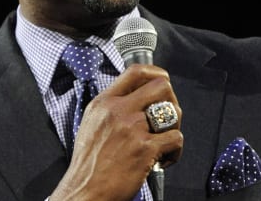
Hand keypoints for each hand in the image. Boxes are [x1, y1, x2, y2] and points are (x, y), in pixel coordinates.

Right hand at [50, 64, 182, 200]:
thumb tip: (136, 97)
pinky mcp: (145, 149)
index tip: (162, 83)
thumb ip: (112, 107)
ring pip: (173, 112)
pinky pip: (176, 138)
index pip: (136, 71)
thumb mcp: (92, 123)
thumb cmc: (89, 163)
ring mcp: (132, 128)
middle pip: (161, 86)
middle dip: (172, 99)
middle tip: (167, 117)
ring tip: (164, 140)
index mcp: (104, 102)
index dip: (156, 73)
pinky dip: (175, 151)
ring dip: (174, 126)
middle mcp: (118, 111)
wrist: (84, 191)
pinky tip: (163, 159)